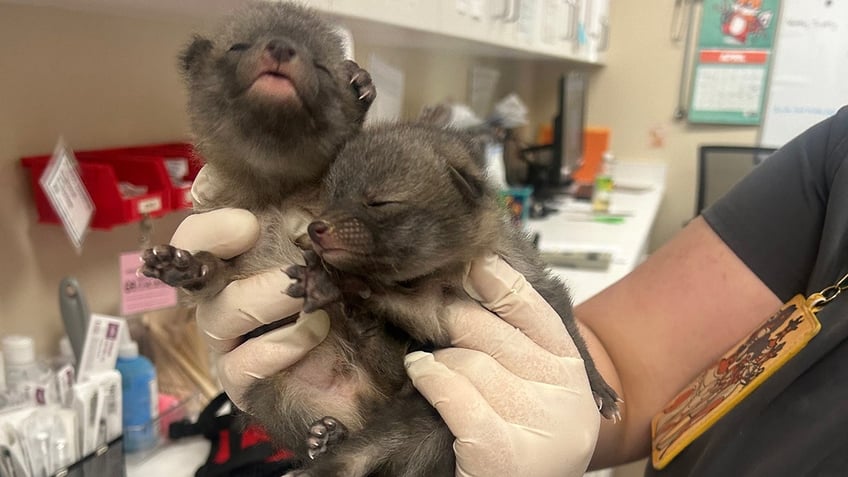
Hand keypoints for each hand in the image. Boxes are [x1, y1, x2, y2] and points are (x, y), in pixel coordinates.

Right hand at [170, 166, 329, 408]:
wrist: (377, 356)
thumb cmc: (348, 288)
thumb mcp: (333, 237)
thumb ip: (308, 202)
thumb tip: (275, 173)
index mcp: (237, 259)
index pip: (195, 238)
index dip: (210, 229)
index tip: (248, 224)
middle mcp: (222, 297)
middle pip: (193, 273)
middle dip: (231, 259)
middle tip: (289, 263)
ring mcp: (229, 341)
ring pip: (219, 315)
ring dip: (267, 300)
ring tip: (309, 297)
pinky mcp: (243, 381)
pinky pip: (241, 365)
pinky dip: (280, 346)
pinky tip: (315, 332)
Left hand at [404, 255, 599, 476]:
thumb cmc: (525, 446)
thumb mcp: (537, 395)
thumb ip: (519, 352)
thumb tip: (476, 286)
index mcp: (570, 372)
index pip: (533, 310)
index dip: (498, 280)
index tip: (470, 262)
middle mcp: (561, 393)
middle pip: (488, 330)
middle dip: (445, 313)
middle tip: (415, 300)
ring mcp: (535, 420)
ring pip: (465, 360)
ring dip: (435, 359)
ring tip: (426, 364)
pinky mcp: (503, 448)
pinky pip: (453, 392)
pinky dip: (429, 379)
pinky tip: (420, 372)